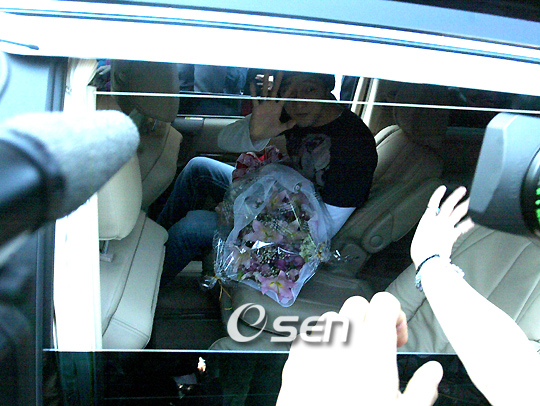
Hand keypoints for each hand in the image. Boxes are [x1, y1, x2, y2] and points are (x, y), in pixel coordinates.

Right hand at [249, 71, 295, 140]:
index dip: (288, 91)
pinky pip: (254, 99)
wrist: (258, 135)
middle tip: (280, 72)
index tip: (293, 83)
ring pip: (265, 92)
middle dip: (277, 82)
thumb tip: (295, 121)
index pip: (284, 98)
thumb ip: (287, 125)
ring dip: (266, 83)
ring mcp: (263, 105)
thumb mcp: (280, 128)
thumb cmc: (269, 131)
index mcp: (277, 109)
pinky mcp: (256, 108)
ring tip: (267, 73)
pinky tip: (252, 84)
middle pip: (274, 91)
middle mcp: (270, 105)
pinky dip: (253, 92)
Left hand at [277, 292, 442, 405]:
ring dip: (344, 330)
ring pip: (332, 317)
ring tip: (351, 358)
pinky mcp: (296, 357)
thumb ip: (422, 388)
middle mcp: (343, 339)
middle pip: (358, 304)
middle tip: (375, 346)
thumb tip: (432, 373)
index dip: (394, 315)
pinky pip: (310, 335)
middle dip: (369, 319)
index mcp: (374, 347)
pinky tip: (328, 367)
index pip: (385, 301)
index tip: (396, 336)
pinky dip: (321, 344)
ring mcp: (317, 345)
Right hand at [410, 185, 474, 268]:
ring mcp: (447, 227)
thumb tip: (427, 233)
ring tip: (471, 200)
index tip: (442, 188)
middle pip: (449, 205)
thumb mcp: (418, 237)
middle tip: (462, 190)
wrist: (427, 259)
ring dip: (465, 205)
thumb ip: (425, 232)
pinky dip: (469, 223)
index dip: (438, 194)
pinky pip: (463, 227)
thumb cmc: (419, 250)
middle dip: (456, 196)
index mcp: (426, 220)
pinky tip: (475, 219)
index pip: (433, 203)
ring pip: (458, 213)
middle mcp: (438, 221)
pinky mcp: (453, 235)